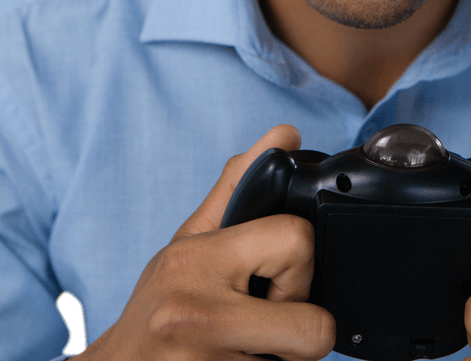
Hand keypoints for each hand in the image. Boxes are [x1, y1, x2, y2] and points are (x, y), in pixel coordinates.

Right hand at [79, 124, 335, 360]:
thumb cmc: (156, 308)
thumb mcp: (190, 241)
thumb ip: (239, 185)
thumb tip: (286, 133)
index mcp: (195, 261)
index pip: (296, 242)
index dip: (300, 267)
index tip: (275, 279)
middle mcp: (196, 317)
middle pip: (314, 325)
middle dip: (303, 326)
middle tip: (265, 323)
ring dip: (285, 357)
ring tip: (246, 347)